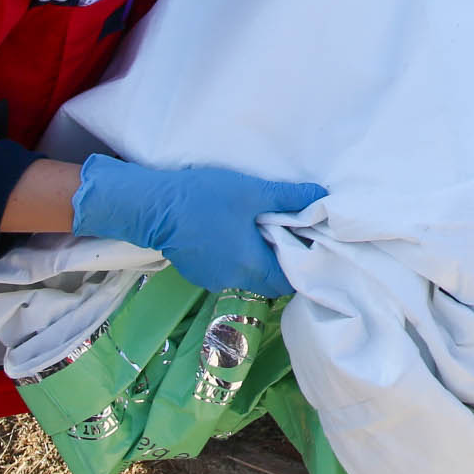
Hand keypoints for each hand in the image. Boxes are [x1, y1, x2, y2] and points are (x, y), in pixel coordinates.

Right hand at [69, 155, 324, 297]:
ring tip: (262, 229)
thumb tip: (321, 197)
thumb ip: (289, 197)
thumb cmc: (205, 198)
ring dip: (257, 259)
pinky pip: (227, 270)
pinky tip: (235, 233)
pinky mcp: (196, 271)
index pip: (288, 281)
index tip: (307, 243)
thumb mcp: (252, 191)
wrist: (152, 206)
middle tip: (288, 233)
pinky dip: (237, 257)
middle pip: (269, 281)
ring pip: (247, 276)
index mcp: (251, 266)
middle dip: (281, 262)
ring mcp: (211, 279)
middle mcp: (233, 280)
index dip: (302, 265)